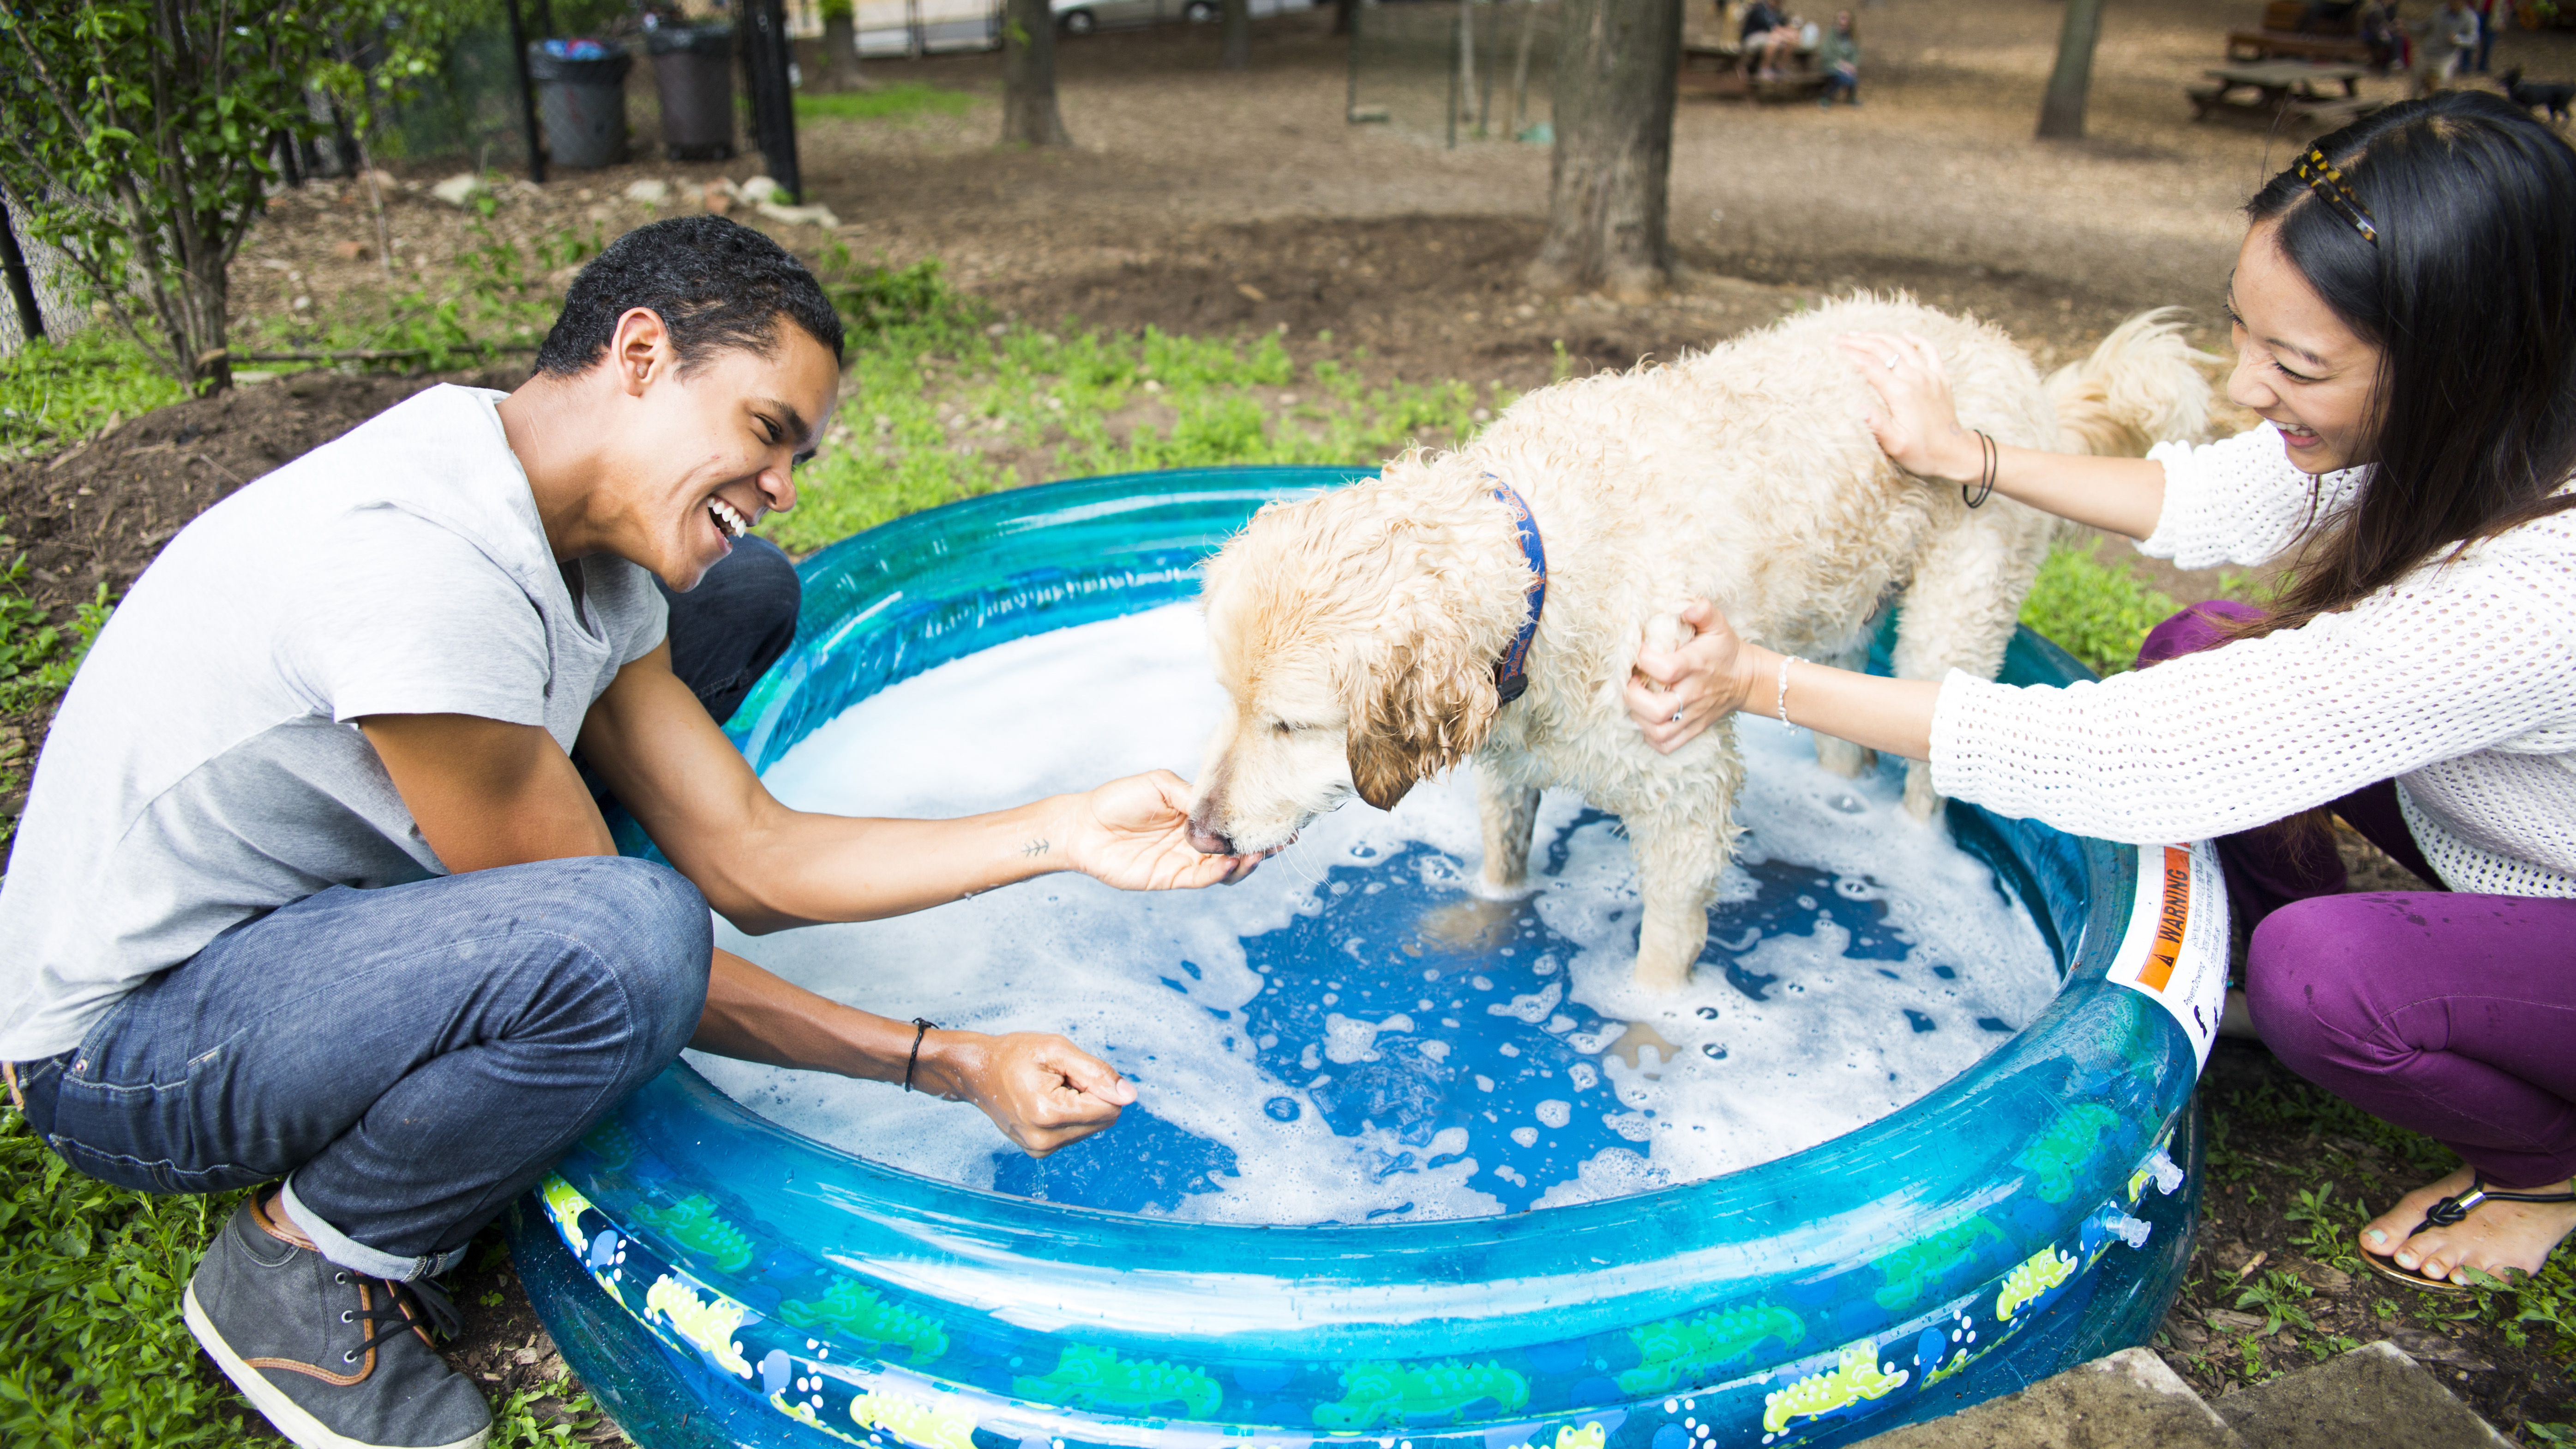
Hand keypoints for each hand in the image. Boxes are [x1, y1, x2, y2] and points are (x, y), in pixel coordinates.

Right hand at [918, 1030, 1138, 1155]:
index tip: (1070, 1073)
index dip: (1098, 1084)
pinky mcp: (1040, 1151)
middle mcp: (1045, 1140)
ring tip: (1050, 1088)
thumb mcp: (1056, 1050)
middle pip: (1103, 1120)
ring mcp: (1040, 1149)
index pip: (1109, 1108)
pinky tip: (1046, 1101)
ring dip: (1080, 1104)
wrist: (977, 1073)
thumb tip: (1130, 1096)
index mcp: (1048, 1114)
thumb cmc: (1014, 1055)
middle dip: (1090, 1096)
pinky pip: (1076, 1132)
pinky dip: (1070, 1114)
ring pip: (1092, 1127)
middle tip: (1059, 1079)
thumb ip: (1097, 1072)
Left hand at [1062, 770, 1263, 888]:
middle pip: (1236, 846)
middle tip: (1279, 840)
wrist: (1083, 826)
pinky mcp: (1171, 878)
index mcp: (1195, 813)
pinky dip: (1217, 873)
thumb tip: (1222, 806)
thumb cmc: (1118, 799)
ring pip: (1225, 866)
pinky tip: (1227, 862)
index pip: (1233, 820)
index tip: (1279, 818)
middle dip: (1260, 844)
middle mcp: (1195, 839)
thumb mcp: (1160, 784)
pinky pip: (1202, 878)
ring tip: (1255, 852)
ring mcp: (1185, 859)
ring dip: (1243, 861)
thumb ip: (1192, 795)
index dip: (1256, 821)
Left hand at [1625, 599, 1757, 754]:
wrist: (1746, 679)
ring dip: (1638, 718)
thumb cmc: (1724, 650)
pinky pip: (1666, 745)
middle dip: (1633, 697)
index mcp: (1697, 665)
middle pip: (1658, 710)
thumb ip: (1703, 611)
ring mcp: (1693, 715)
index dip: (1644, 660)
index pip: (1667, 669)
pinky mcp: (1693, 729)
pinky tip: (1645, 720)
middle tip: (1629, 681)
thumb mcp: (1718, 625)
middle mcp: (1694, 694)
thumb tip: (1688, 606)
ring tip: (1635, 700)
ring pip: (1659, 732)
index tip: (1636, 650)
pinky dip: (1650, 737)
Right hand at [1834, 330, 1983, 483]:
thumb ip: (1877, 426)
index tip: (1832, 346)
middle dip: (1857, 341)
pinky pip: (1930, 350)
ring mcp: (1930, 375)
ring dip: (1879, 337)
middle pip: (1882, 350)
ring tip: (1860, 335)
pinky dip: (1916, 339)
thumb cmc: (1923, 452)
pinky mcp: (1941, 377)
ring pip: (1903, 345)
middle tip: (1838, 338)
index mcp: (1901, 394)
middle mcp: (1916, 379)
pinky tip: (1905, 334)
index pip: (1869, 365)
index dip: (1849, 353)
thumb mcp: (1896, 445)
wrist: (1956, 453)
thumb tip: (1858, 408)